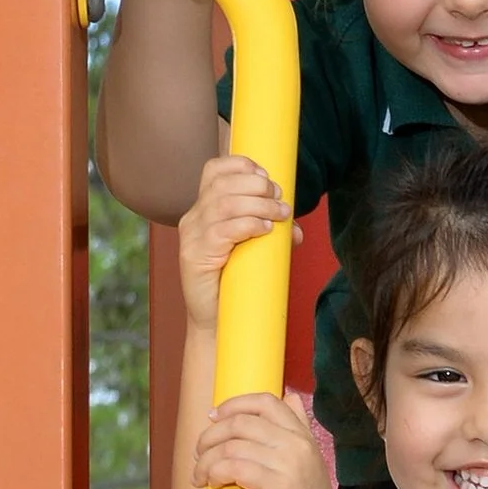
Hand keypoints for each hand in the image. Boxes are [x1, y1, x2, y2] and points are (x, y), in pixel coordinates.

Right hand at [179, 154, 290, 325]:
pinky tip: (265, 229)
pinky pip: (222, 231)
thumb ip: (271, 235)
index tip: (268, 176)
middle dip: (257, 185)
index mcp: (203, 209)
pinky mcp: (195, 256)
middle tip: (280, 199)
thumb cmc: (235, 284)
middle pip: (222, 184)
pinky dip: (248, 225)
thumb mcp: (254, 252)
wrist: (217, 324)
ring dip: (259, 205)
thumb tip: (296, 230)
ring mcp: (191, 237)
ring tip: (280, 214)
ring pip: (224, 204)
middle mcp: (193, 218)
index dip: (241, 164)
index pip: (213, 170)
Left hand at [191, 390, 343, 488]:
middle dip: (211, 435)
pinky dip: (214, 472)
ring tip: (201, 475)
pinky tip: (213, 483)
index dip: (234, 405)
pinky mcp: (277, 485)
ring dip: (206, 459)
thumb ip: (299, 432)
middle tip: (199, 453)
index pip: (266, 402)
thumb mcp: (310, 464)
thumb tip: (290, 398)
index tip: (214, 417)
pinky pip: (233, 466)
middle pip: (241, 422)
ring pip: (231, 445)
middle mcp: (297, 445)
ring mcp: (289, 463)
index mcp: (303, 437)